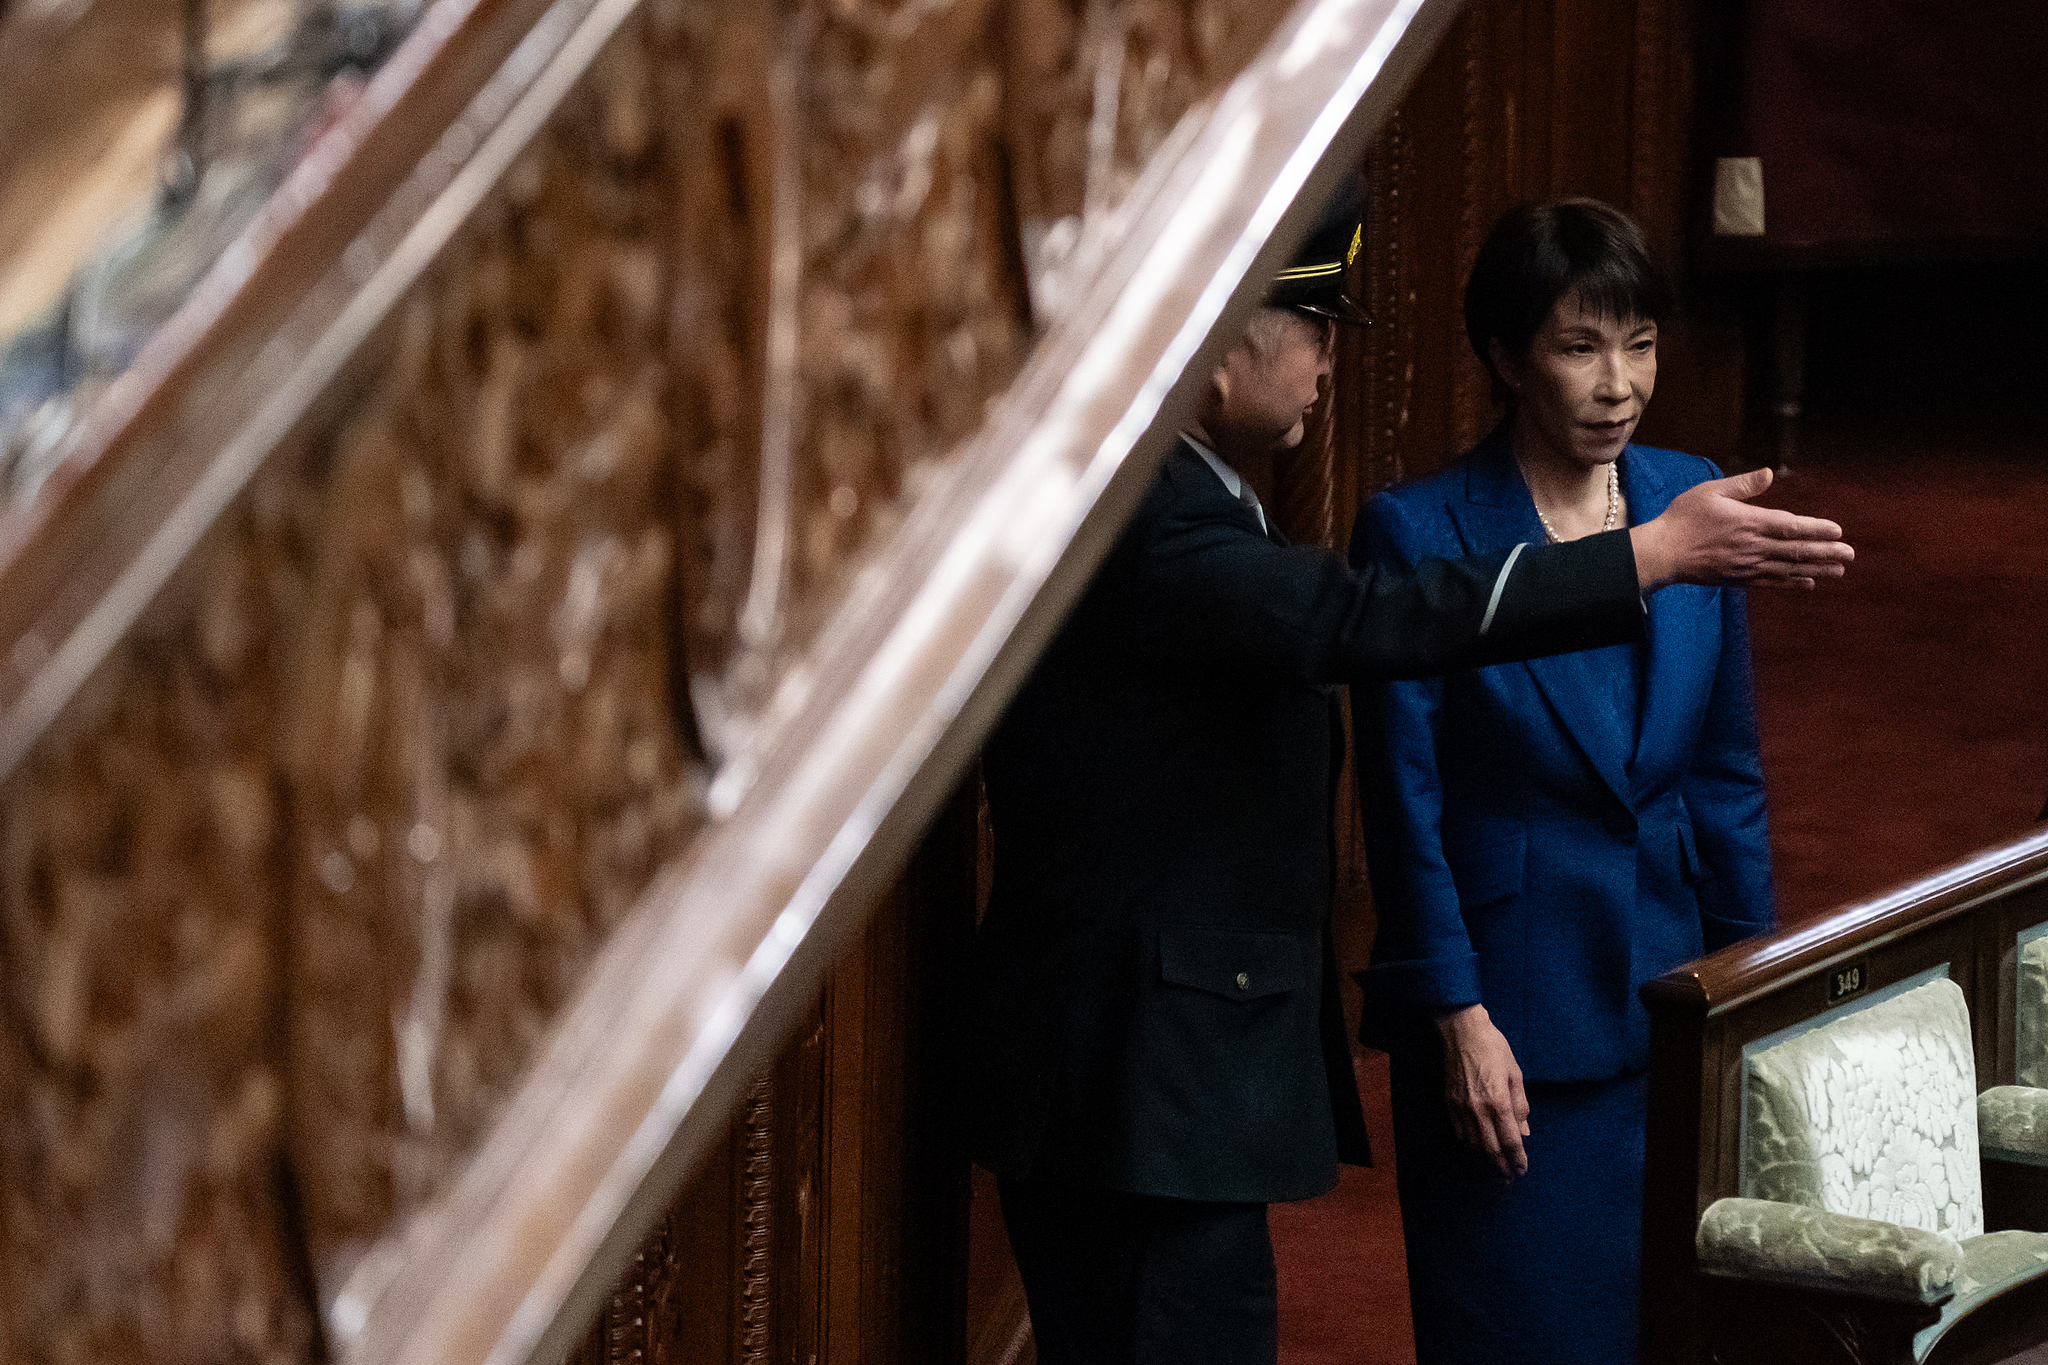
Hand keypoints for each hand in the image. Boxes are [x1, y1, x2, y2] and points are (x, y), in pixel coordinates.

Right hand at [1435, 1004, 1529, 1179]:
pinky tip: (1476, 1154)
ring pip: (1473, 1146)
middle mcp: (1479, 1110)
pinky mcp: (1449, 1105)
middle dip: (1501, 1170)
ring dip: (1485, 1164)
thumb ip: (1520, 1106)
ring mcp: (1461, 1109)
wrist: (1462, 1032)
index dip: (1518, 1160)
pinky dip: (1469, 1148)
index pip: (1510, 1141)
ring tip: (1494, 1174)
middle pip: (1491, 1150)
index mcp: (1499, 1102)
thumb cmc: (1494, 1049)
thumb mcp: (1515, 1074)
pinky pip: (1459, 1134)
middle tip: (1509, 1182)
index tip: (1522, 1171)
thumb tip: (1524, 1132)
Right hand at [1629, 467, 1852, 591]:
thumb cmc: (1684, 518)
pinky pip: (1772, 582)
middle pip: (1796, 551)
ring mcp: (1747, 566)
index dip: (1816, 529)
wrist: (1663, 552)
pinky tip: (1809, 583)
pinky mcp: (1739, 579)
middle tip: (1850, 553)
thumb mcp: (1711, 491)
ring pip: (1789, 569)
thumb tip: (1769, 474)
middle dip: (1825, 552)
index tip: (1838, 531)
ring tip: (1839, 570)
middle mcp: (1753, 547)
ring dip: (1816, 569)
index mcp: (1749, 522)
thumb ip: (1743, 485)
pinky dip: (1792, 583)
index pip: (1790, 527)